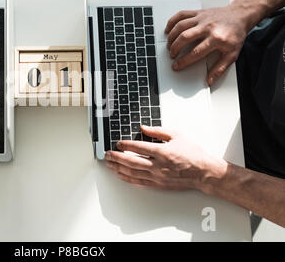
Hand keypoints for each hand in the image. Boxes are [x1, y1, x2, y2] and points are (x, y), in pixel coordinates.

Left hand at [104, 126, 225, 191]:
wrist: (204, 172)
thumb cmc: (193, 154)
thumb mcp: (177, 135)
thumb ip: (158, 131)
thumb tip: (143, 127)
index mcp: (162, 151)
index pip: (138, 147)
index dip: (125, 145)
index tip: (117, 143)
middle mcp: (158, 165)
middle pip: (131, 161)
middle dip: (116, 157)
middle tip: (107, 154)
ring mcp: (157, 176)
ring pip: (132, 172)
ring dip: (118, 168)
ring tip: (109, 164)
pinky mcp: (158, 184)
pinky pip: (139, 182)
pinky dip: (127, 178)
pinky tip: (120, 175)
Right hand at [165, 4, 250, 84]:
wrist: (240, 15)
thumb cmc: (235, 34)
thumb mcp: (232, 54)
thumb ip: (220, 68)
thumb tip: (210, 79)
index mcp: (216, 39)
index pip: (195, 52)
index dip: (183, 61)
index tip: (177, 66)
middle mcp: (207, 27)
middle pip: (184, 38)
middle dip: (174, 48)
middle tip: (172, 55)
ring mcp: (202, 18)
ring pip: (180, 26)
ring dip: (172, 37)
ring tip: (169, 45)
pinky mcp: (198, 12)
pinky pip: (181, 15)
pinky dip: (172, 22)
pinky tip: (168, 30)